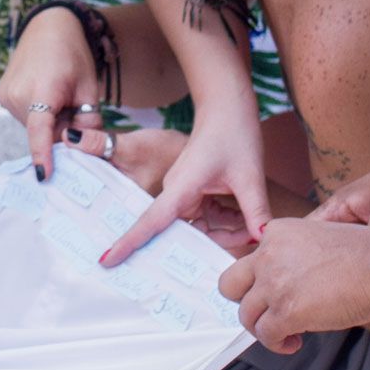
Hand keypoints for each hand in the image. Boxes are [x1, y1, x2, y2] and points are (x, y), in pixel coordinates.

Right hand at [0, 5, 101, 179]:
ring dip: (48, 123)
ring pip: (32, 126)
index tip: (43, 177)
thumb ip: (88, 122)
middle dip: (59, 133)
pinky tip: (46, 96)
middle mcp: (16, 94)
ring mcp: (5, 95)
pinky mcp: (1, 95)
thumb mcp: (89, 88)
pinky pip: (23, 116)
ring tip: (59, 98)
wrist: (48, 27)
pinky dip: (37, 115)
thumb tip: (85, 151)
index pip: (40, 129)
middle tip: (74, 113)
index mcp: (41, 89)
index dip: (42, 154)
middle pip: (41, 132)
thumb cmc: (74, 56)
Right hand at [61, 127, 258, 259]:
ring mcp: (184, 193)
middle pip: (186, 233)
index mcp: (181, 186)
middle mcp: (176, 192)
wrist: (227, 108)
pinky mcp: (193, 193)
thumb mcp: (250, 176)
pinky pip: (206, 218)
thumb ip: (256, 211)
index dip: (129, 242)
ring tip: (253, 224)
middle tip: (248, 237)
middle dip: (216, 241)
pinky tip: (246, 220)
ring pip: (200, 228)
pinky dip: (226, 223)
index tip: (106, 260)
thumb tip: (263, 239)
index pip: (151, 221)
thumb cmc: (233, 134)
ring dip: (225, 231)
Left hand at [219, 217, 369, 353]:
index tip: (281, 292)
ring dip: (263, 328)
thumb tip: (296, 280)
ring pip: (246, 314)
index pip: (252, 260)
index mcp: (276, 232)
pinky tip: (294, 342)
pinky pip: (266, 335)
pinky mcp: (286, 311)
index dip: (264, 281)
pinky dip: (276, 344)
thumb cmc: (367, 251)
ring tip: (286, 333)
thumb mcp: (321, 235)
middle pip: (229, 284)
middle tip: (266, 313)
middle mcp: (267, 255)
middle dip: (245, 302)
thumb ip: (299, 253)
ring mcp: (273, 284)